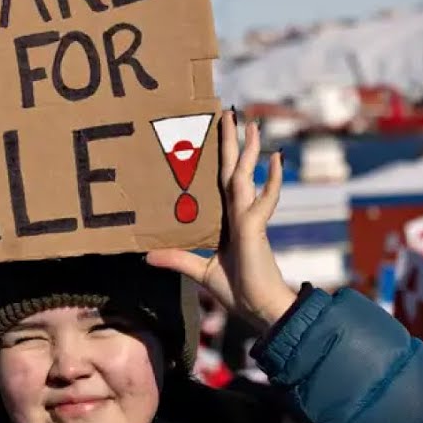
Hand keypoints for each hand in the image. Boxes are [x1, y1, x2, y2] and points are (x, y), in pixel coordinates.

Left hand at [147, 110, 296, 332]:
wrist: (259, 309)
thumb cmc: (237, 291)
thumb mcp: (199, 271)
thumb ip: (177, 259)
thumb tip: (147, 255)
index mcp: (227, 220)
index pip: (220, 182)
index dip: (218, 158)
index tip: (215, 134)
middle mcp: (238, 213)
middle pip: (233, 170)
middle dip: (231, 143)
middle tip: (228, 113)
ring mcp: (248, 217)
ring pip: (245, 176)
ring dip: (248, 150)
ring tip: (250, 125)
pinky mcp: (255, 227)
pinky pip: (264, 198)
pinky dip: (272, 179)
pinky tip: (275, 157)